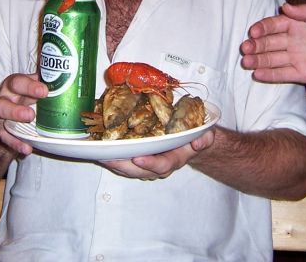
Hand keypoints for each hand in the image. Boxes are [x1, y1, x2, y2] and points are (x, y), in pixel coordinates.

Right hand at [0, 72, 46, 156]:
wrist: (8, 116)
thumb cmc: (27, 98)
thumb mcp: (34, 88)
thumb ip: (48, 81)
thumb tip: (72, 71)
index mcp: (15, 84)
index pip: (19, 81)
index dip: (30, 86)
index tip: (45, 91)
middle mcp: (6, 96)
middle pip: (6, 96)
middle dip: (18, 104)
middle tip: (32, 113)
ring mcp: (1, 113)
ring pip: (2, 112)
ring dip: (15, 116)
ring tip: (29, 120)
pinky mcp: (0, 129)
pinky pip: (5, 136)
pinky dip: (16, 143)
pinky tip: (26, 149)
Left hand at [100, 130, 214, 178]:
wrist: (190, 143)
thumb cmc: (195, 137)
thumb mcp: (205, 135)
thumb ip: (204, 139)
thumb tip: (199, 142)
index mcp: (174, 160)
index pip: (162, 165)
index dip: (150, 164)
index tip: (137, 157)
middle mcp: (158, 165)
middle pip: (138, 171)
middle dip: (123, 165)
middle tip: (108, 157)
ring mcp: (147, 163)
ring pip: (128, 168)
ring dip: (113, 162)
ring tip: (99, 154)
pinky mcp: (138, 158)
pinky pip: (124, 160)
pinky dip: (112, 156)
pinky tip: (100, 149)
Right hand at [240, 2, 305, 83]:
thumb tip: (285, 6)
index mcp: (297, 24)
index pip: (273, 25)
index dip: (262, 28)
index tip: (253, 32)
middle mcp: (292, 40)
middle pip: (268, 42)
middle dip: (255, 45)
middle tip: (245, 48)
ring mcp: (295, 57)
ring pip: (271, 59)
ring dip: (257, 60)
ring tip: (246, 62)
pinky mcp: (301, 74)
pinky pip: (282, 74)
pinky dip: (269, 75)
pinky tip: (257, 74)